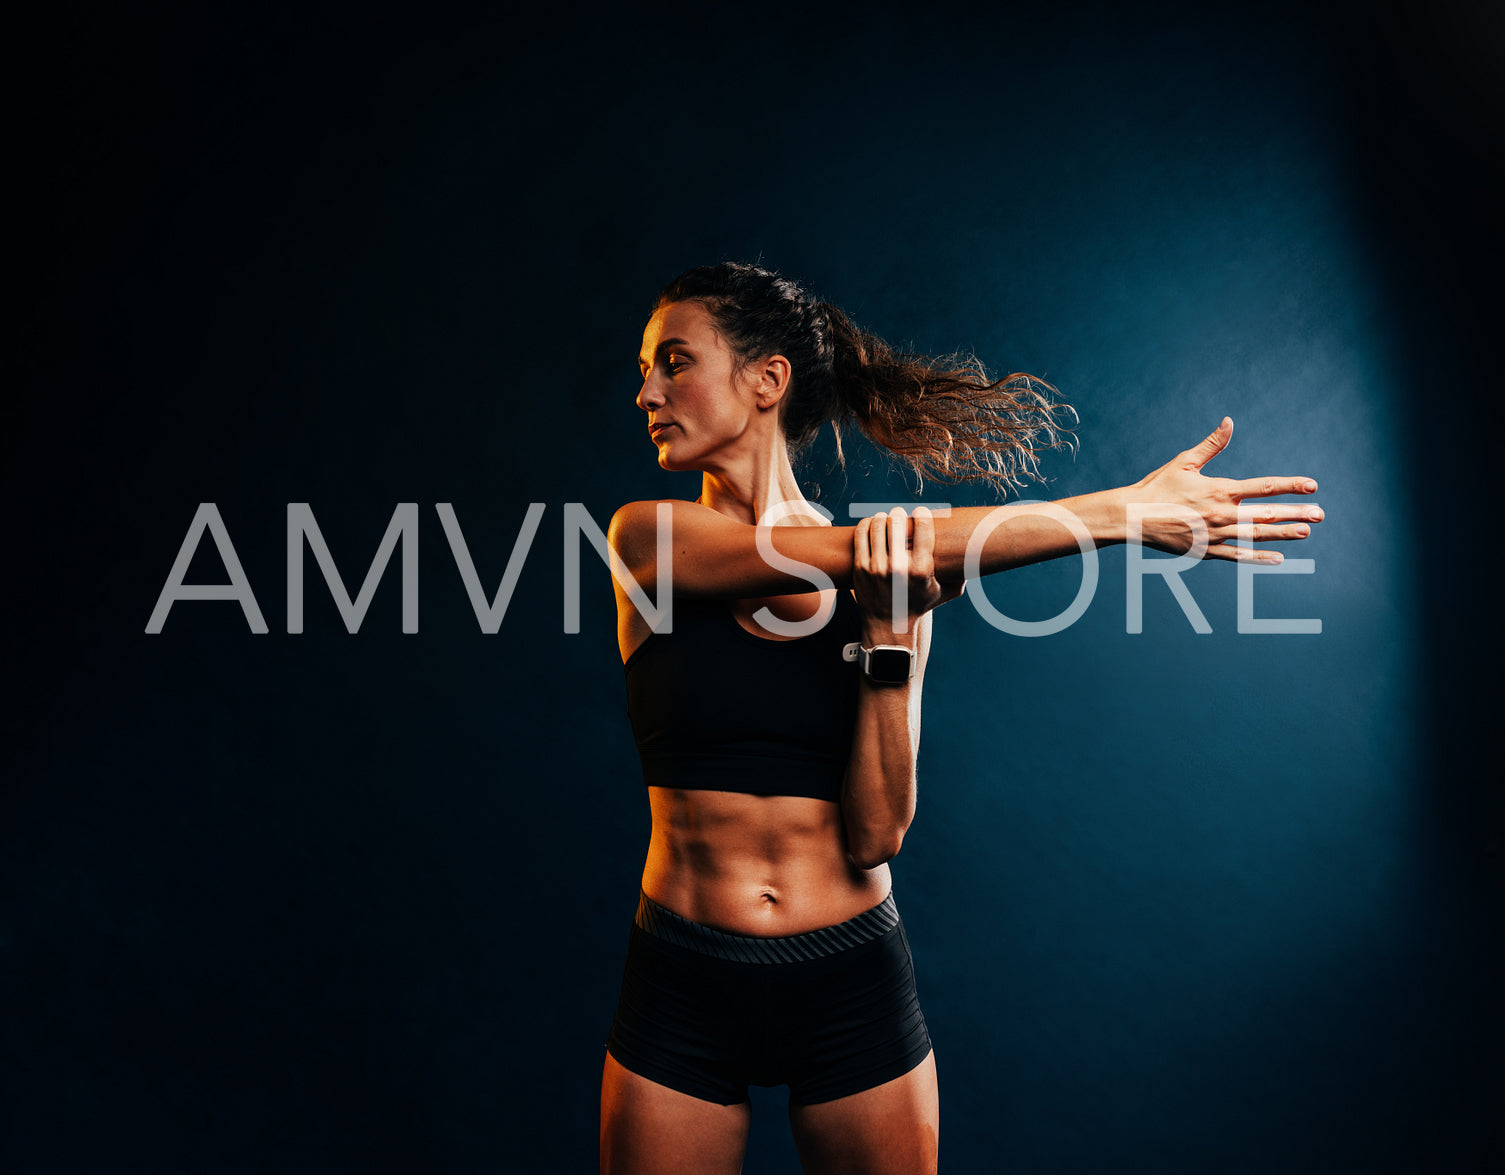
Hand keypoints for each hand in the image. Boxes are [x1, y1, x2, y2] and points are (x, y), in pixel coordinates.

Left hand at [853, 506, 964, 639]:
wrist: (889, 624)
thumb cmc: (919, 604)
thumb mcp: (945, 592)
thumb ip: (962, 574)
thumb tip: (979, 552)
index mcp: (922, 569)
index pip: (923, 527)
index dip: (922, 514)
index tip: (921, 512)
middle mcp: (898, 568)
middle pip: (897, 522)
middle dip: (900, 514)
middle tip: (901, 515)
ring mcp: (877, 568)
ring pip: (878, 525)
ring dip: (883, 518)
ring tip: (886, 519)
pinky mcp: (860, 568)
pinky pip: (861, 535)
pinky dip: (867, 525)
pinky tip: (872, 525)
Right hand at [1127, 417, 1322, 562]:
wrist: (1132, 516)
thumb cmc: (1157, 486)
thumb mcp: (1185, 461)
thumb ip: (1212, 444)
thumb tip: (1229, 421)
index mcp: (1220, 490)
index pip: (1264, 487)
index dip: (1291, 486)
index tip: (1312, 486)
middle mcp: (1222, 514)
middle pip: (1267, 514)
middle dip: (1296, 513)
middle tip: (1321, 515)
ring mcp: (1215, 535)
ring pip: (1256, 535)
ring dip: (1284, 534)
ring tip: (1305, 532)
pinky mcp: (1205, 551)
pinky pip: (1237, 556)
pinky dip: (1258, 558)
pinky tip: (1277, 559)